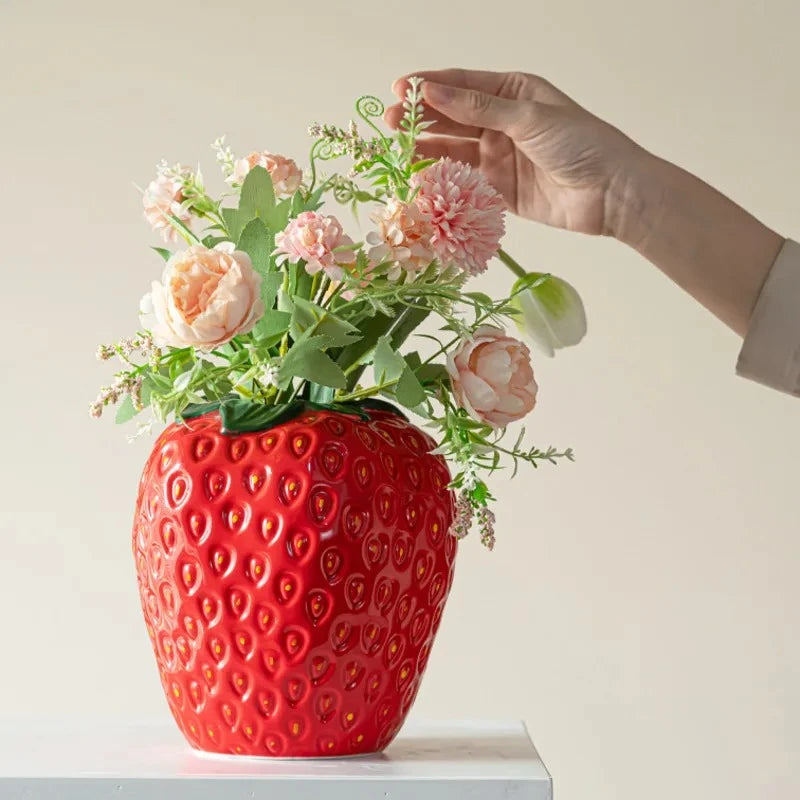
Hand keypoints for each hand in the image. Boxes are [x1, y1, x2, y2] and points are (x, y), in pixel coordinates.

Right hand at [385, 69, 645, 236]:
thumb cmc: (581, 144)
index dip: (430, 87)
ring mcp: (500, 157)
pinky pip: (465, 183)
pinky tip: (421, 178)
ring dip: (428, 149)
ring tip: (398, 149)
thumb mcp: (528, 118)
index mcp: (514, 93)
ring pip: (455, 151)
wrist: (611, 194)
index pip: (463, 86)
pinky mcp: (500, 190)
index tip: (398, 90)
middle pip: (453, 118)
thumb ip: (478, 109)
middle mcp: (503, 122)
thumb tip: (434, 92)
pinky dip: (444, 182)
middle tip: (389, 122)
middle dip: (421, 119)